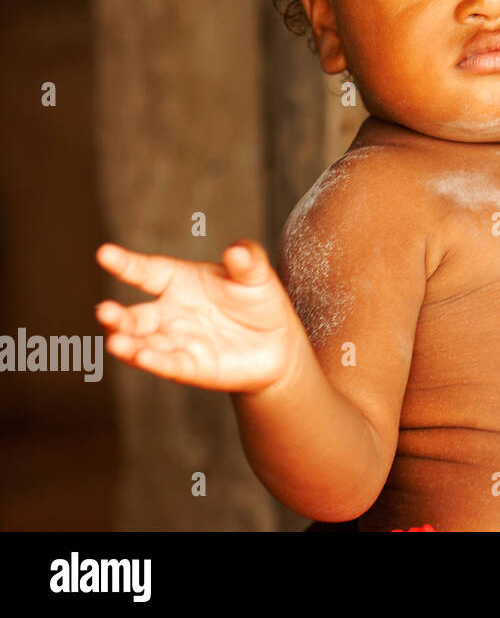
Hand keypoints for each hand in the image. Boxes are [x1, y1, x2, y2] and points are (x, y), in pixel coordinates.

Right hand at [95, 240, 300, 392]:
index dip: (125, 263)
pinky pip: (168, 363)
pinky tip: (141, 357)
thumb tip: (237, 250)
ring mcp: (176, 341)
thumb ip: (247, 261)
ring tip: (116, 342)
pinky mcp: (190, 366)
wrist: (277, 344)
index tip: (104, 253)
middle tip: (104, 311)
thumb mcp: (256, 276)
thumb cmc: (258, 301)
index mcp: (178, 281)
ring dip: (128, 344)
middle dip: (117, 316)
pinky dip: (155, 361)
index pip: (147, 271)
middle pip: (135, 315)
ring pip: (143, 343)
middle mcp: (169, 313)